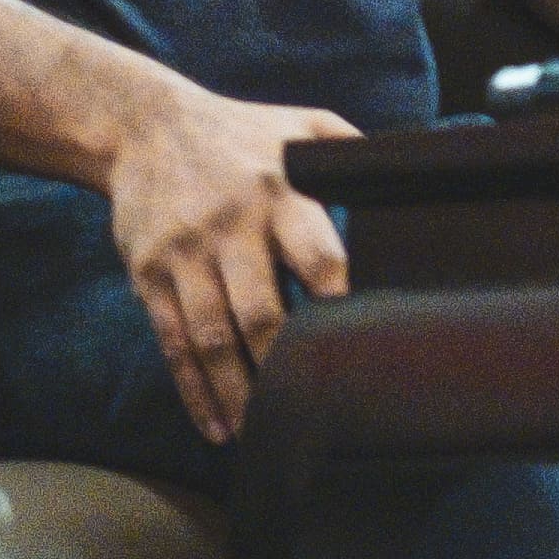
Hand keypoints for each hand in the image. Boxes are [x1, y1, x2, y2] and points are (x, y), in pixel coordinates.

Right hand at [106, 81, 354, 441]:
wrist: (143, 126)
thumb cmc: (241, 133)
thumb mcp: (300, 126)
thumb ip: (351, 152)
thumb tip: (415, 178)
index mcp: (278, 192)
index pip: (317, 255)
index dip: (340, 302)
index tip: (363, 346)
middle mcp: (229, 226)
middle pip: (259, 311)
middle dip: (284, 366)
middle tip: (313, 411)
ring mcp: (184, 255)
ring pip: (212, 339)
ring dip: (238, 393)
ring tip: (263, 433)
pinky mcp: (149, 275)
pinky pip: (173, 344)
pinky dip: (194, 392)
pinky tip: (216, 427)